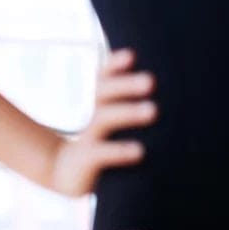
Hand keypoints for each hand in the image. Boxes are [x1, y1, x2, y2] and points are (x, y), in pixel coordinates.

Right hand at [50, 48, 156, 195]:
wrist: (65, 174)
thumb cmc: (99, 145)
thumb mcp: (109, 125)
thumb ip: (127, 109)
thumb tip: (163, 87)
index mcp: (101, 107)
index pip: (104, 79)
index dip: (114, 67)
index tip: (131, 55)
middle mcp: (93, 118)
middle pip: (103, 93)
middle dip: (125, 85)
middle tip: (150, 81)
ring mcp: (88, 139)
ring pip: (103, 120)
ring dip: (127, 112)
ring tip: (152, 110)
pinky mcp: (86, 162)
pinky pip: (100, 153)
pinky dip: (119, 151)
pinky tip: (140, 151)